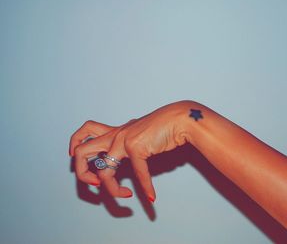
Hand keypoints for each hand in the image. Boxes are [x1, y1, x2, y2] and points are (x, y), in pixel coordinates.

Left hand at [69, 101, 190, 200]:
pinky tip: (151, 195)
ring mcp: (123, 140)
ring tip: (122, 194)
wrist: (179, 118)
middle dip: (81, 172)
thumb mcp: (141, 135)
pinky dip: (146, 187)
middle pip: (79, 151)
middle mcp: (115, 135)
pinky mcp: (136, 147)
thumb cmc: (164, 126)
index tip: (94, 170)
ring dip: (109, 187)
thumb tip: (132, 163)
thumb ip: (132, 146)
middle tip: (95, 184)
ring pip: (101, 168)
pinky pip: (138, 174)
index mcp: (114, 131)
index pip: (86, 136)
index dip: (80, 153)